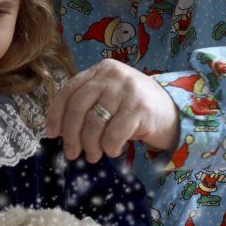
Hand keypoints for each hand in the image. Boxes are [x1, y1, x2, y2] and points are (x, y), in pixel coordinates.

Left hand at [47, 60, 180, 161]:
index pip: (69, 90)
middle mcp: (114, 75)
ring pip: (94, 123)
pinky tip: (113, 150)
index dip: (56, 114)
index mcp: (102, 70)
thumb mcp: (109, 98)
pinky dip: (109, 148)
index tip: (52, 134)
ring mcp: (128, 90)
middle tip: (71, 153)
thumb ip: (87, 105)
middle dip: (71, 135)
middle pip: (78, 107)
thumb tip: (58, 131)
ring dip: (90, 146)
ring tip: (93, 155)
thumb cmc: (134, 109)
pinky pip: (113, 135)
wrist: (173, 112)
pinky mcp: (141, 109)